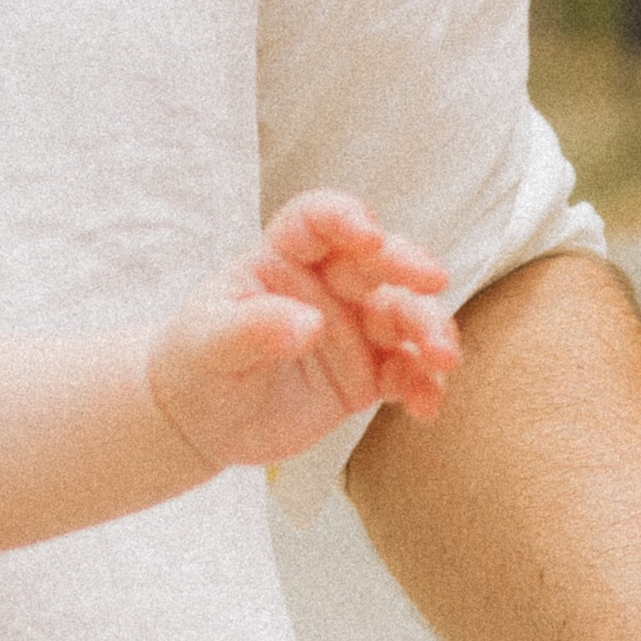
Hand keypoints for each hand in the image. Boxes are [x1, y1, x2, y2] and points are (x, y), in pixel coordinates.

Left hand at [149, 193, 457, 470]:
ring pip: (405, 316)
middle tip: (434, 281)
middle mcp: (328, 285)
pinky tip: (425, 408)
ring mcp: (354, 328)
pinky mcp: (369, 374)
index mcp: (283, 258)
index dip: (346, 218)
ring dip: (429, 330)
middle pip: (379, 262)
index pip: (318, 222)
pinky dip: (422, 386)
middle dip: (409, 267)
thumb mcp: (211, 344)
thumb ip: (255, 328)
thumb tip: (310, 323)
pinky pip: (407, 372)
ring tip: (443, 360)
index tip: (368, 236)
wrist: (202, 421)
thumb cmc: (197, 364)